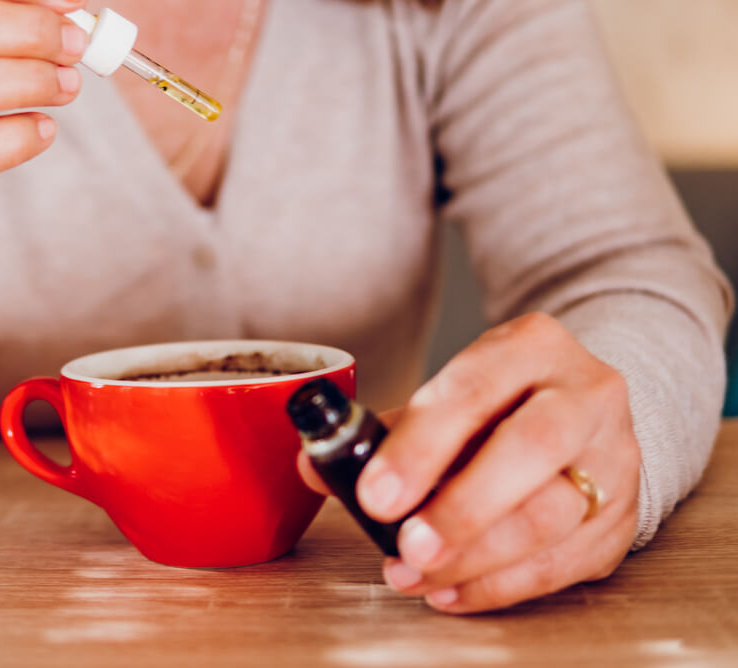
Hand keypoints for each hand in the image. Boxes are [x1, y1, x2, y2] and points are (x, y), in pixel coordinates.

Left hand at [297, 312, 639, 612]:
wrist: (582, 409)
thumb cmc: (499, 403)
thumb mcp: (449, 394)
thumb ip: (385, 431)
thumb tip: (317, 467)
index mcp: (532, 345)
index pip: (473, 391)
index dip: (420, 447)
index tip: (374, 494)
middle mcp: (586, 394)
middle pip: (531, 448)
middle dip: (460, 507)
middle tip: (405, 545)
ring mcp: (615, 455)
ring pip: (553, 514)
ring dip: (474, 556)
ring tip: (415, 573)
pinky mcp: (620, 516)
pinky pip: (565, 562)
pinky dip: (501, 585)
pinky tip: (451, 591)